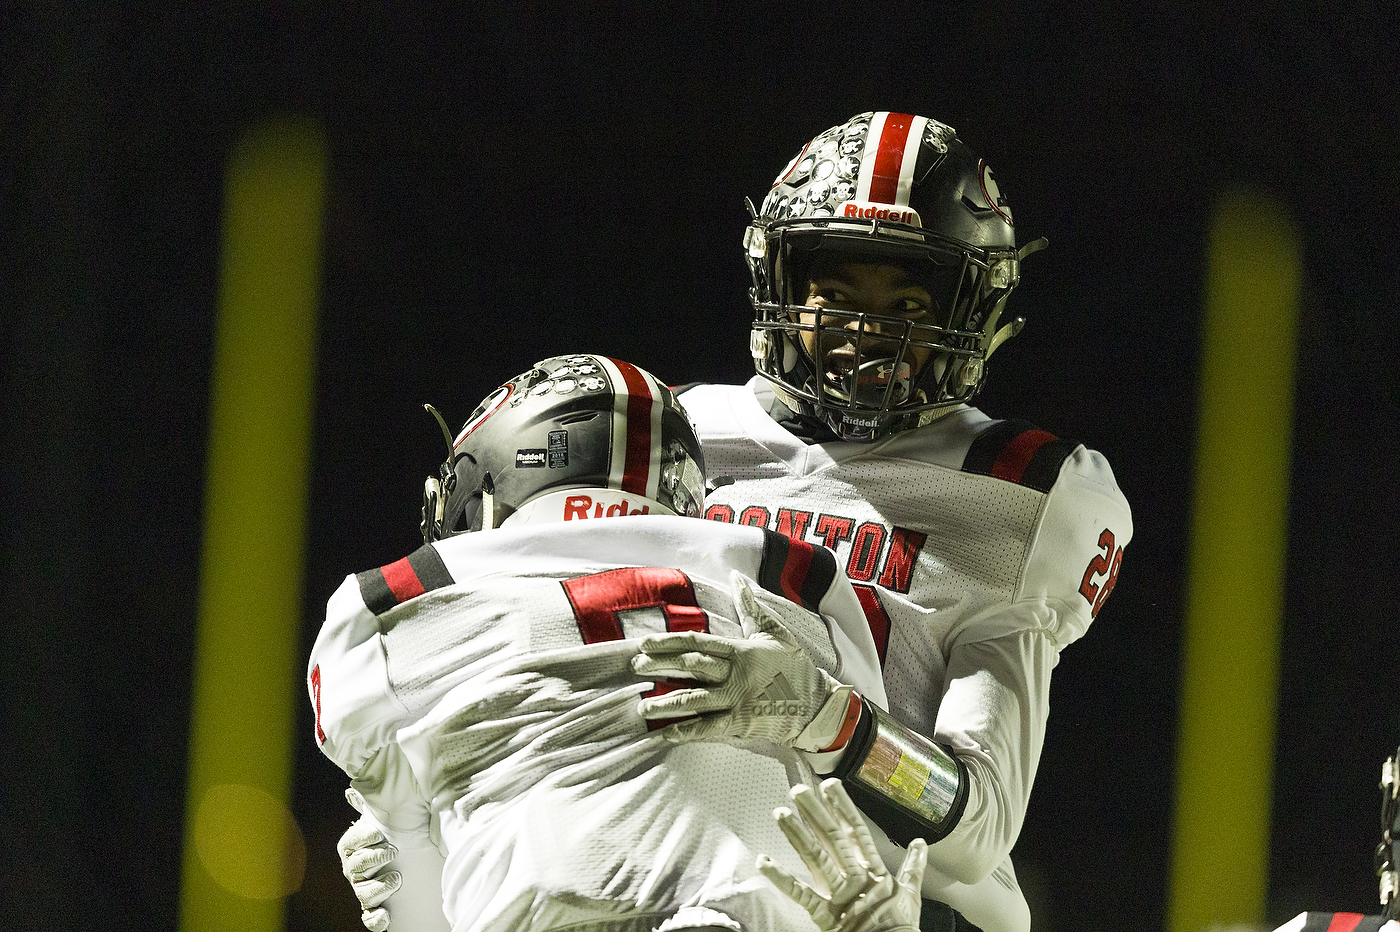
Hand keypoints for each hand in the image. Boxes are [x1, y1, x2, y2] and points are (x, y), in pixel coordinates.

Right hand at [339, 788, 401, 931]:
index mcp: (356, 846)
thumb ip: (377, 804)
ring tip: (398, 879)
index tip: (378, 833)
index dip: (362, 837)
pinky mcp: (376, 909)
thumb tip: (353, 789)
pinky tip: (386, 916)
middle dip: (372, 858)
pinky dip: (376, 919)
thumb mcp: (395, 817)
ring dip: (379, 888)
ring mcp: (365, 890)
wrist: (418, 863)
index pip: (351, 842)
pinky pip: (370, 919)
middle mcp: (356, 870)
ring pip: (363, 893)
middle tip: (392, 851)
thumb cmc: (402, 835)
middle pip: (355, 867)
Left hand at [631, 572, 854, 750]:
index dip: (669, 643)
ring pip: (695, 700)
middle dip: (661, 666)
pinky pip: (708, 728)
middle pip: (692, 667)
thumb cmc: (795, 667)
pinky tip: (665, 733)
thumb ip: (751, 607)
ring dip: (667, 703)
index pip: (698, 643)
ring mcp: (737, 700)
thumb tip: (734, 577)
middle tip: (636, 666)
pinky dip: (685, 731)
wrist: (818, 706)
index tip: (645, 643)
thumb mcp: (775, 633)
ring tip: (643, 706)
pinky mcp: (741, 723)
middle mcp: (736, 674)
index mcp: (741, 650)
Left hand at [758, 779, 926, 931]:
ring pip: (815, 858)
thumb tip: (921, 842)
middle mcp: (855, 877)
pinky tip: (764, 862)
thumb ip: (914, 867)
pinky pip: (799, 894)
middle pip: (832, 838)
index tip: (829, 785)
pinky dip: (780, 878)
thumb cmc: (899, 925)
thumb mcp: (910, 894)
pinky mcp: (824, 914)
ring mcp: (839, 894)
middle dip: (815, 813)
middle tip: (798, 790)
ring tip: (779, 813)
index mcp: (875, 871)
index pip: (856, 832)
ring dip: (796, 834)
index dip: (843, 807)